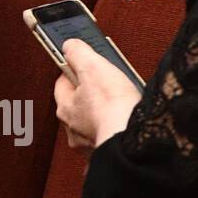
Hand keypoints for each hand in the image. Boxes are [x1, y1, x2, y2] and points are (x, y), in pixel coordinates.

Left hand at [53, 39, 142, 154]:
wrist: (135, 140)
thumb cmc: (113, 106)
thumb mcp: (92, 66)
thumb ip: (77, 52)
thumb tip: (69, 46)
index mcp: (64, 108)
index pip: (62, 84)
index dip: (74, 72)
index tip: (84, 65)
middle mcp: (73, 129)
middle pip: (79, 104)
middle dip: (92, 93)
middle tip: (107, 83)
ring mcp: (90, 142)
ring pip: (94, 121)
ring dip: (104, 112)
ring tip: (121, 101)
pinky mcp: (108, 151)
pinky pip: (110, 135)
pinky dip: (116, 127)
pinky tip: (127, 120)